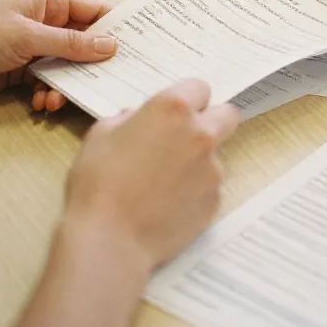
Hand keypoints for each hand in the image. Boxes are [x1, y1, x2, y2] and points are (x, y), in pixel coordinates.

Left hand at [0, 0, 115, 101]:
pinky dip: (51, 94)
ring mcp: (36, 47)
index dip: (119, 28)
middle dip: (96, 64)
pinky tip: (41, 103)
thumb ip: (71, 43)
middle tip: (112, 84)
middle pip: (87, 43)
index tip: (140, 48)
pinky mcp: (24, 70)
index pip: (97, 10)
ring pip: (70, 67)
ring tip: (57, 98)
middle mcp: (48, 21)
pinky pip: (51, 82)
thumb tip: (112, 45)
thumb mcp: (27, 36)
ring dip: (69, 84)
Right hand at [65, 79, 238, 269]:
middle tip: (185, 136)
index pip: (199, 87)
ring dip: (198, 160)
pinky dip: (194, 191)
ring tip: (163, 181)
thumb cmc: (98, 183)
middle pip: (227, 115)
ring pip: (216, 155)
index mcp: (173, 109)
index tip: (175, 112)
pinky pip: (209, 187)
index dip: (187, 99)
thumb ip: (129, 118)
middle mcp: (201, 134)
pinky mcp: (215, 201)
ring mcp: (212, 169)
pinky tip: (167, 203)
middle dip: (212, 120)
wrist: (109, 239)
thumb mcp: (102, 133)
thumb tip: (139, 119)